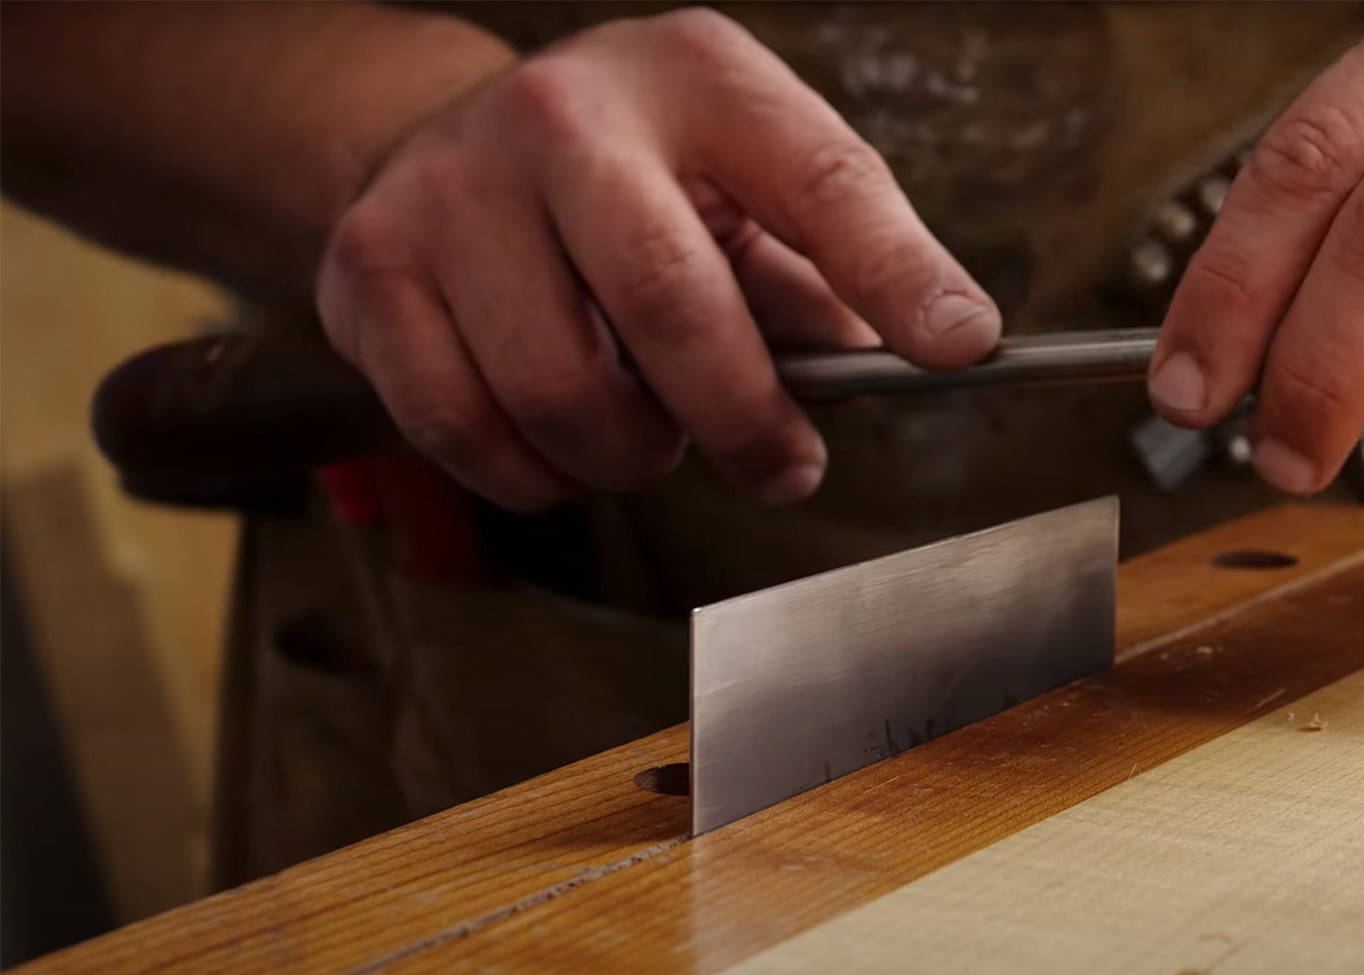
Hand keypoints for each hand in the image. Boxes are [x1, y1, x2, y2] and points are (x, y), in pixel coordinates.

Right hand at [317, 9, 999, 508]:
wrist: (454, 139)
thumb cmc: (638, 176)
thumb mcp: (750, 176)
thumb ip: (837, 263)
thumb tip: (941, 345)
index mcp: (695, 78)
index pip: (817, 174)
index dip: (896, 269)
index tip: (961, 348)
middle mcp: (564, 115)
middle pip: (668, 301)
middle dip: (743, 419)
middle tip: (784, 467)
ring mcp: (452, 190)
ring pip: (561, 391)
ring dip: (631, 454)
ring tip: (651, 431)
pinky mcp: (370, 272)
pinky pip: (467, 430)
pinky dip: (536, 474)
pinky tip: (564, 443)